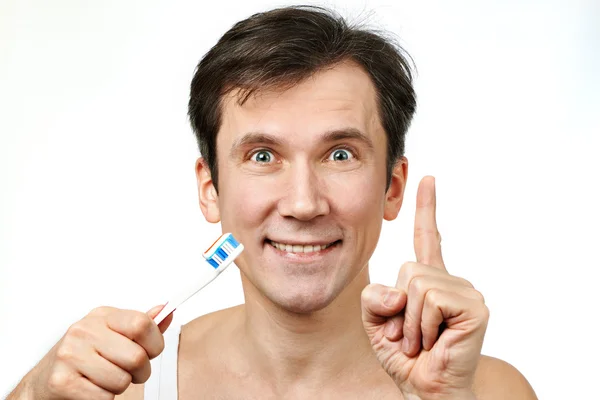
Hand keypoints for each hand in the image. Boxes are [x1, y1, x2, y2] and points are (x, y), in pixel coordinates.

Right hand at [12, 305, 172, 399]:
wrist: (44, 381)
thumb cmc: (85, 357)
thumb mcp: (113, 334)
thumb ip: (141, 325)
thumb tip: (166, 311)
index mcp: (102, 316)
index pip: (142, 324)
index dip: (155, 344)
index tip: (150, 352)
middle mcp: (84, 330)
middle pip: (136, 356)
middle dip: (140, 372)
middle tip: (128, 372)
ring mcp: (70, 354)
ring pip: (122, 380)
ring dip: (119, 387)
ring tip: (106, 379)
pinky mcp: (62, 381)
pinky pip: (104, 397)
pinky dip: (104, 399)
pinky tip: (91, 389)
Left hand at [361, 176, 488, 399]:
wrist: (424, 389)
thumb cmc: (404, 355)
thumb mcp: (376, 321)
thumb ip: (375, 297)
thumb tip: (403, 287)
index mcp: (428, 280)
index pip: (426, 237)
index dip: (425, 208)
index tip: (427, 178)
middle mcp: (450, 280)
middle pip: (408, 268)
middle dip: (398, 308)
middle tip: (410, 334)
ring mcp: (465, 292)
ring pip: (417, 285)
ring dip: (410, 321)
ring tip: (422, 340)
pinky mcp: (474, 306)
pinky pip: (431, 300)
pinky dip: (423, 325)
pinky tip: (435, 341)